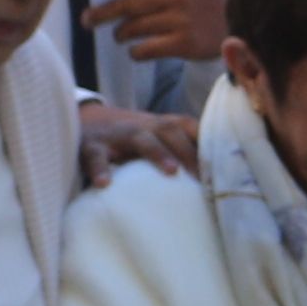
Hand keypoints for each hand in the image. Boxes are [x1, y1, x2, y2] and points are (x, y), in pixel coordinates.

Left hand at [79, 0, 226, 65]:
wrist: (235, 20)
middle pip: (124, 4)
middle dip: (99, 14)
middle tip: (87, 21)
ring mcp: (180, 20)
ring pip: (131, 29)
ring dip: (119, 34)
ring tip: (120, 34)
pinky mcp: (184, 44)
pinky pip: (143, 50)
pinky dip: (134, 51)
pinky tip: (137, 48)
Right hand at [79, 103, 200, 179]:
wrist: (82, 121)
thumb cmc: (126, 140)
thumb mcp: (151, 140)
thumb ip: (175, 153)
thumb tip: (209, 183)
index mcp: (158, 126)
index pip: (187, 127)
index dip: (205, 141)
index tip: (224, 164)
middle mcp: (141, 126)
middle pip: (169, 130)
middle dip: (188, 150)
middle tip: (203, 176)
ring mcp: (116, 134)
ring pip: (140, 138)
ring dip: (158, 153)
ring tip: (172, 172)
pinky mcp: (91, 146)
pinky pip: (96, 156)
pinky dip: (100, 169)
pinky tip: (104, 184)